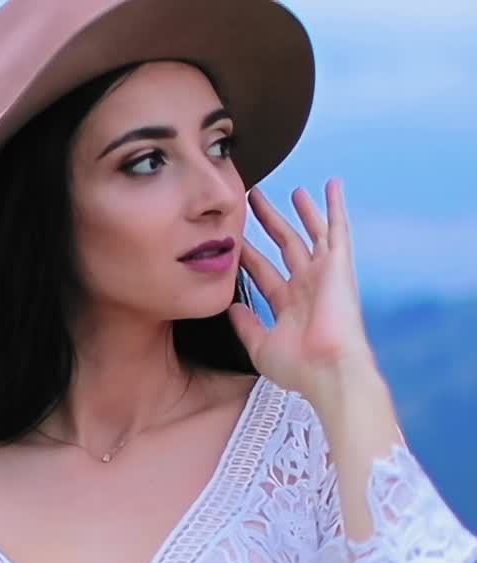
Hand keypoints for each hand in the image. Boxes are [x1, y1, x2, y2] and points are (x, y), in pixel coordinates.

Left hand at [228, 179, 376, 400]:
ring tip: (291, 189)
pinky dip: (334, 206)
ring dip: (300, 211)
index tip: (233, 238)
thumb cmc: (297, 367)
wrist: (327, 370)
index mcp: (288, 305)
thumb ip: (246, 324)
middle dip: (269, 223)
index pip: (263, 272)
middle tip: (253, 200)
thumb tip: (230, 307)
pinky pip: (337, 228)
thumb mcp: (260, 345)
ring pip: (309, 233)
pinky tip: (331, 185)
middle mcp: (306, 286)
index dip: (247, 254)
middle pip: (284, 246)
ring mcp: (323, 274)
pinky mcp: (338, 265)